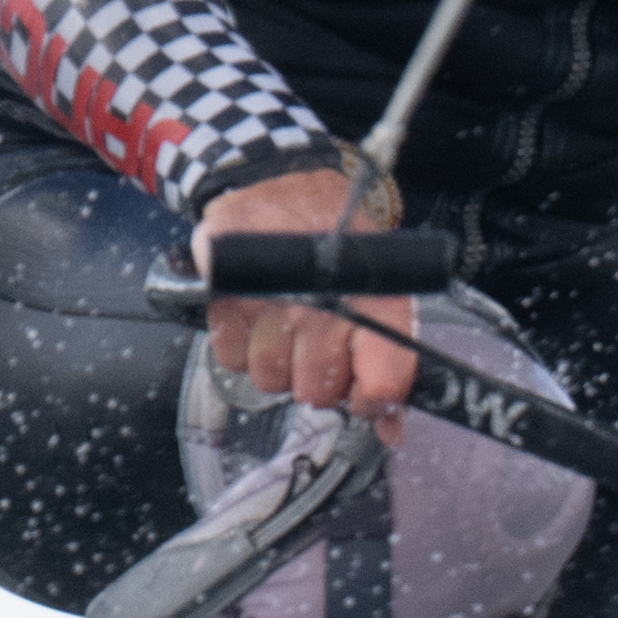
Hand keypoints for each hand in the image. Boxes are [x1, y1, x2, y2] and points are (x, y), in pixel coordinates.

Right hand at [193, 167, 416, 416]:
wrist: (281, 184)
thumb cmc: (334, 246)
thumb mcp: (378, 292)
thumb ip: (388, 367)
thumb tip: (393, 433)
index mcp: (375, 304)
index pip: (380, 386)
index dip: (370, 400)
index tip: (366, 392)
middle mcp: (323, 307)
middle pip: (316, 393)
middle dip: (315, 374)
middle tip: (315, 338)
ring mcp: (271, 303)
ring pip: (269, 378)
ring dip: (274, 356)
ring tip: (282, 316)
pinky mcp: (224, 296)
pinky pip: (230, 356)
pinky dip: (239, 339)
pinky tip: (253, 308)